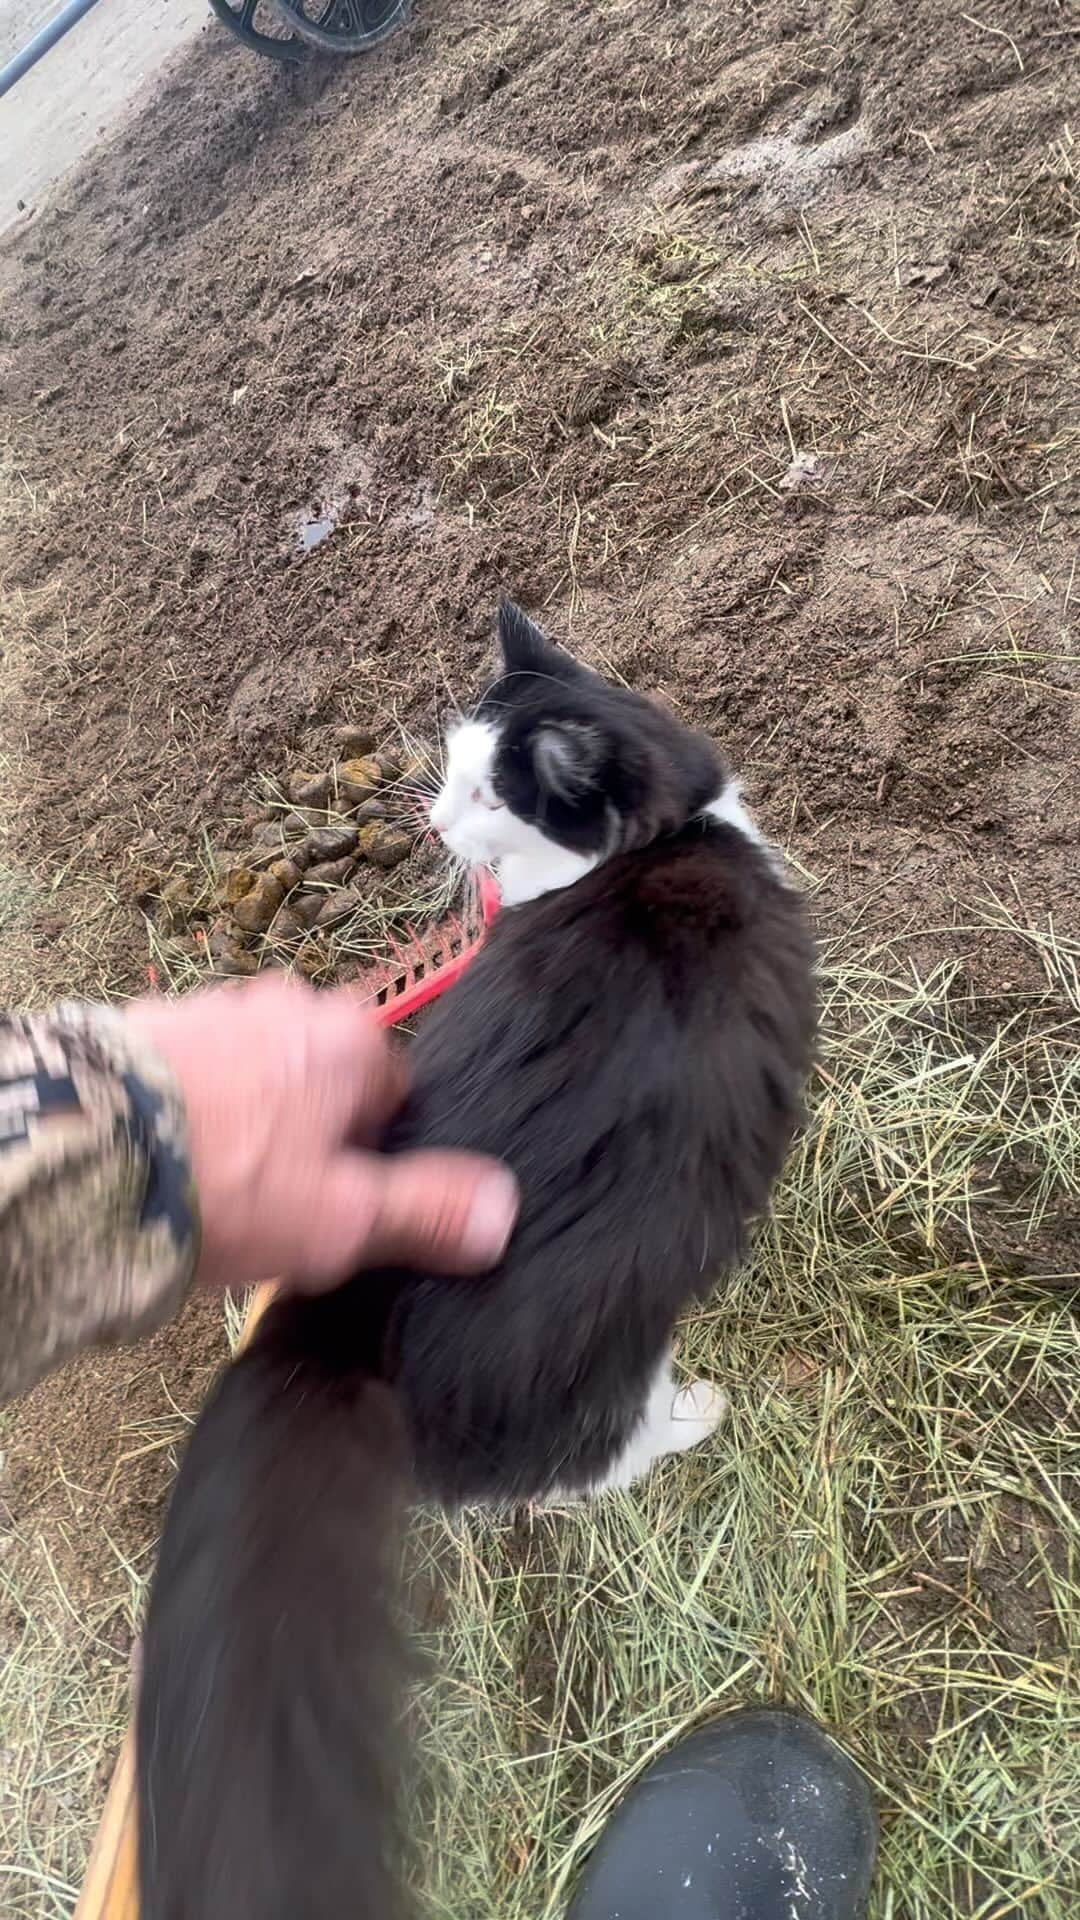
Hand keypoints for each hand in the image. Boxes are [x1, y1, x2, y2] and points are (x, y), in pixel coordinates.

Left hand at [125, 977, 517, 1292]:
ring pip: (260, 1076)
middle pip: (326, 1082)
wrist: (89, 1151)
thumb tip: (504, 1212)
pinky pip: (198, 1072)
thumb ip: (428, 1209)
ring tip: (217, 1189)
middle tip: (277, 1204)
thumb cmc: (229, 1181)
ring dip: (250, 1121)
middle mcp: (290, 1004)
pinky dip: (194, 1109)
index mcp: (352, 1039)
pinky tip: (172, 1161)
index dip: (374, 1156)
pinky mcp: (152, 1025)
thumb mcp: (342, 1216)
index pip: (396, 1094)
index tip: (341, 1201)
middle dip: (311, 1135)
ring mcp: (217, 1007)